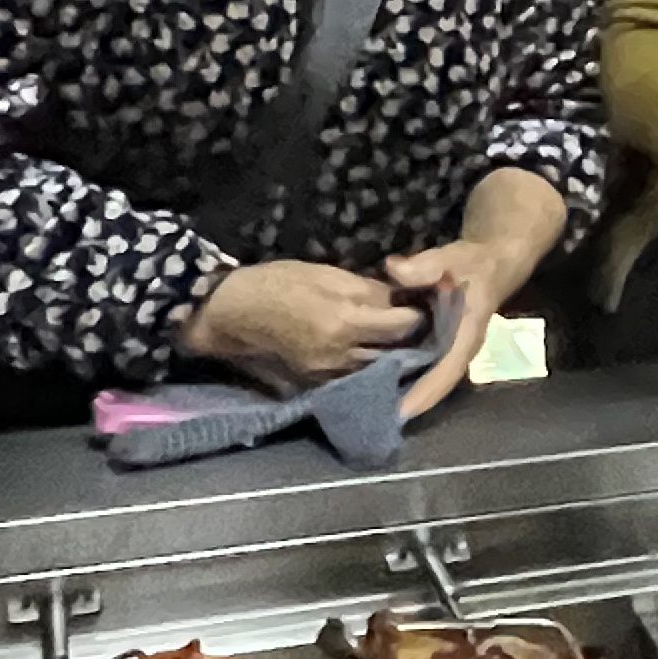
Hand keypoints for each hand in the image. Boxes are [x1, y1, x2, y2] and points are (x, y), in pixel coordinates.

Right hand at [183, 260, 422, 393]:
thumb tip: (399, 297)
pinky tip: (375, 355)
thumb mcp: (326, 275)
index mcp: (343, 322)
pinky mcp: (314, 383)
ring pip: (376, 370)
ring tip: (405, 340)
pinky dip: (368, 368)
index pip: (402, 326)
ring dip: (393, 356)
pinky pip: (352, 378)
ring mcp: (326, 374)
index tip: (427, 303)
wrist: (230, 313)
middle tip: (424, 323)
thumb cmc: (276, 283)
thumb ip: (366, 289)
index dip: (419, 315)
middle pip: (394, 353)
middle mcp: (339, 356)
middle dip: (412, 340)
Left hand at [380, 167, 570, 418]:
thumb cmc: (474, 264)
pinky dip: (399, 375)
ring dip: (400, 392)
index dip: (423, 394)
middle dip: (405, 401)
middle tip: (369, 414)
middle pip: (433, 387)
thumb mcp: (454, 257)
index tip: (397, 413)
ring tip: (366, 404)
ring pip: (425, 381)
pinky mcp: (440, 348)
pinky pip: (419, 369)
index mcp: (466, 337)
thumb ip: (426, 265)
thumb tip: (393, 268)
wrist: (492, 263)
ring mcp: (449, 352)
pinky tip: (372, 378)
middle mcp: (459, 352)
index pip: (445, 373)